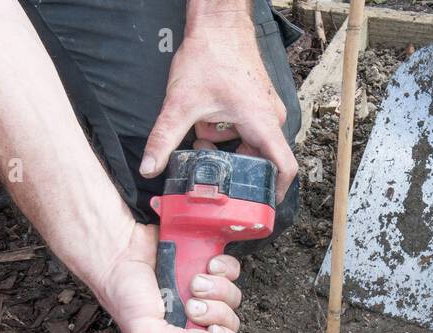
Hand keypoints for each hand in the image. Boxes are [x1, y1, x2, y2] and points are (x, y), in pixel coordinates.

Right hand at [93, 221, 243, 332]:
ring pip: (233, 299)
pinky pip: (233, 272)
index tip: (212, 332)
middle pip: (230, 326)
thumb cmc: (124, 294)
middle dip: (216, 315)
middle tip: (192, 306)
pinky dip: (225, 269)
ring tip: (193, 283)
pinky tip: (207, 266)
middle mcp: (196, 320)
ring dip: (218, 290)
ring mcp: (205, 293)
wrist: (118, 251)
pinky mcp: (208, 267)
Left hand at [140, 8, 297, 196]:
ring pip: (251, 143)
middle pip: (261, 159)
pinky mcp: (260, 103)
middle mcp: (272, 117)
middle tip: (209, 162)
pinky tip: (209, 119)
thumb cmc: (209, 54)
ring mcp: (268, 109)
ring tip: (203, 131)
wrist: (218, 23)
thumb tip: (149, 169)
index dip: (276, 193)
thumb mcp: (180, 103)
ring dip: (226, 145)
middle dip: (233, 165)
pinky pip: (248, 129)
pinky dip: (228, 130)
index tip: (262, 209)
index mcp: (262, 121)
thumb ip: (164, 139)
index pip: (284, 167)